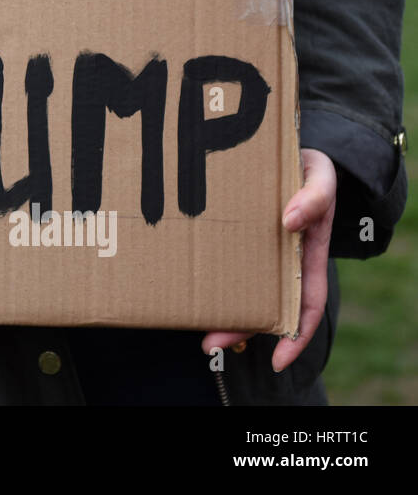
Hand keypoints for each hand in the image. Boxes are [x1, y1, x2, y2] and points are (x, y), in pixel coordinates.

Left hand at [202, 148, 336, 371]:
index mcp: (309, 253)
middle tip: (210, 344)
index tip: (277, 360)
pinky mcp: (231, 237)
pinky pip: (220, 264)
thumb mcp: (321, 176)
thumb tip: (290, 221)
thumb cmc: (305, 164)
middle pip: (265, 306)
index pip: (307, 304)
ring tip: (195, 330)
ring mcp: (255, 251)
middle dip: (240, 329)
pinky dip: (208, 280)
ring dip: (220, 312)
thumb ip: (316, 196)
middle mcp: (282, 259)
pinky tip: (184, 288)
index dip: (296, 335)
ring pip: (239, 290)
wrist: (280, 146)